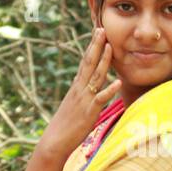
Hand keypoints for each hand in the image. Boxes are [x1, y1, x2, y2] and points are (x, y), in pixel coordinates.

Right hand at [34, 27, 121, 163]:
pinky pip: (100, 99)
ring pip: (95, 76)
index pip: (85, 62)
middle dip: (96, 46)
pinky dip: (109, 90)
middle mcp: (79, 89)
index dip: (92, 47)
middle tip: (101, 29)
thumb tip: (91, 88)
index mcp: (76, 87)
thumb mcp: (75, 106)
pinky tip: (117, 82)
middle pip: (89, 63)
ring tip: (110, 46)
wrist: (54, 141)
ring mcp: (84, 99)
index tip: (97, 32)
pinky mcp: (88, 112)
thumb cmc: (65, 126)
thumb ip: (83, 95)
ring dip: (103, 61)